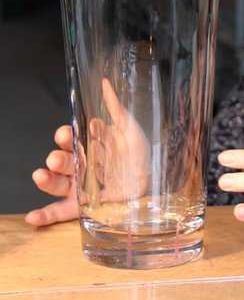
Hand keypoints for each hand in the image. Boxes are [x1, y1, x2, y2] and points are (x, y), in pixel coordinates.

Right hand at [26, 78, 149, 225]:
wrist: (154, 176)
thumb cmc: (139, 152)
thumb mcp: (128, 128)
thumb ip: (115, 108)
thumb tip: (105, 82)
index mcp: (89, 145)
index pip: (71, 139)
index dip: (65, 137)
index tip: (65, 134)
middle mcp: (82, 164)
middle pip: (63, 161)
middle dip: (58, 159)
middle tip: (57, 158)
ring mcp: (82, 185)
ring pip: (59, 183)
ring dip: (48, 180)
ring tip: (42, 176)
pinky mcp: (86, 205)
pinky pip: (63, 211)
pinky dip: (46, 215)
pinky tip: (32, 217)